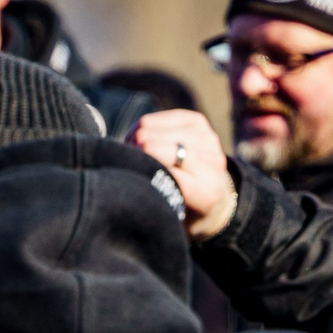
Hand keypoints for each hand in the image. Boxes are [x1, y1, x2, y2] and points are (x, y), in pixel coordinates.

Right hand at [132, 109, 237, 239]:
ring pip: (147, 128)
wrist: (213, 195)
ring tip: (136, 156)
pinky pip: (152, 119)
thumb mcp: (167, 213)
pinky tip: (142, 143)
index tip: (125, 178)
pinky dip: (139, 130)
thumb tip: (119, 168)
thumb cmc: (181, 207)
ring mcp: (206, 138)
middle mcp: (211, 161)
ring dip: (134, 142)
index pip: (160, 171)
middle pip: (150, 145)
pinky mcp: (197, 121)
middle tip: (130, 166)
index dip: (136, 170)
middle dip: (133, 154)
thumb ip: (151, 194)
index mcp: (205, 193)